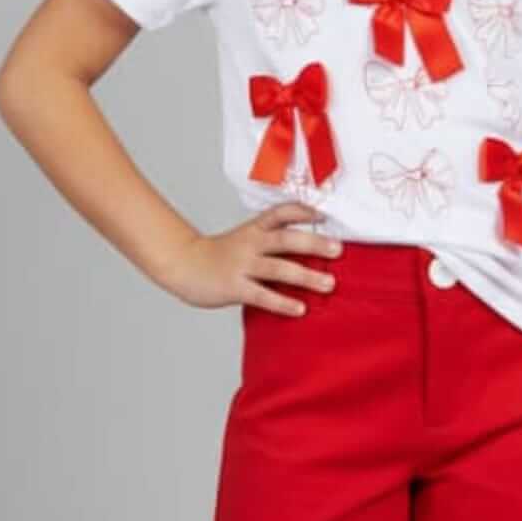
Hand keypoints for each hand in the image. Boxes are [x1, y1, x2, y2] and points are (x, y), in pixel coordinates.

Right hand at [161, 202, 341, 315]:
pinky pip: (263, 295)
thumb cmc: (220, 254)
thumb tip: (310, 248)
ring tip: (329, 284)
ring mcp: (242, 265)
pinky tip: (300, 309)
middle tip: (338, 249)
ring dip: (307, 276)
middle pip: (286, 239)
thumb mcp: (245, 238)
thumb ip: (271, 241)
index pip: (280, 213)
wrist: (183, 264)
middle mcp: (250, 243)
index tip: (323, 215)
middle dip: (314, 243)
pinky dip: (283, 302)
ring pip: (279, 268)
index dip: (302, 211)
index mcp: (254, 229)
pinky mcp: (234, 287)